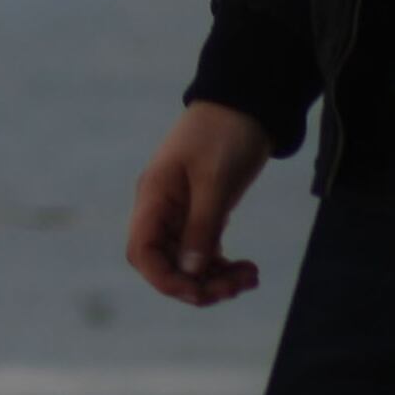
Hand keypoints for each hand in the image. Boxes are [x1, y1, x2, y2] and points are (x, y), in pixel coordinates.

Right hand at [125, 102, 275, 306]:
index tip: (202, 291)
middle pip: (164, 264)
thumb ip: (201, 227)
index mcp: (154, 197)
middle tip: (239, 286)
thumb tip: (190, 272)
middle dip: (198, 284)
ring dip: (215, 278)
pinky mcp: (201, 213)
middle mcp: (161, 209)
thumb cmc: (226, 133)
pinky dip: (222, 266)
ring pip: (186, 262)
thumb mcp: (216, 181)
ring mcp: (180, 212)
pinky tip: (247, 269)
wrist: (245, 103)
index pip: (142, 252)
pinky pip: (202, 252)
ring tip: (251, 277)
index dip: (166, 280)